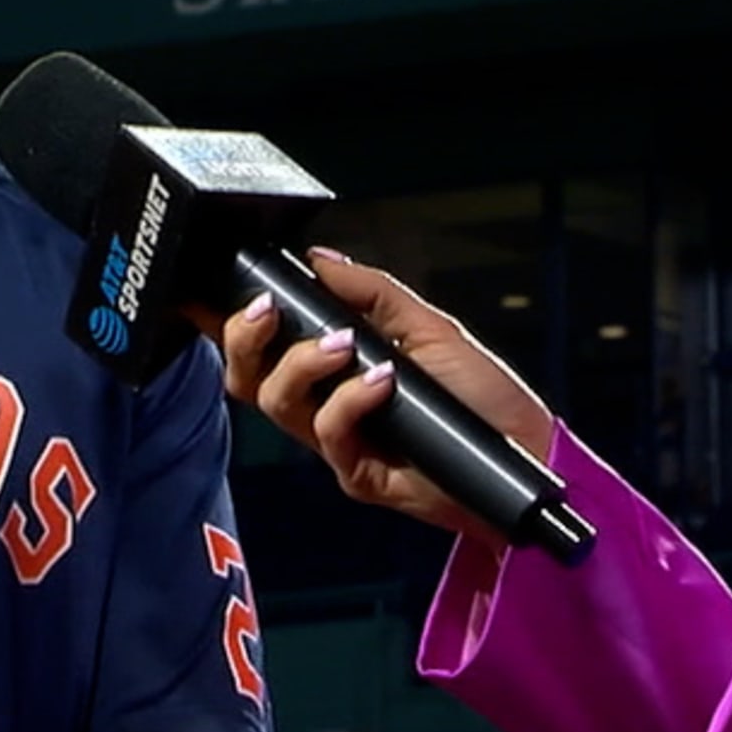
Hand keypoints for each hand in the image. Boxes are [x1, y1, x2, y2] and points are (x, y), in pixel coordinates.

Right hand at [218, 251, 558, 543]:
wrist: (526, 452)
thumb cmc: (482, 394)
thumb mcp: (429, 327)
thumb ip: (371, 293)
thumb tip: (319, 258)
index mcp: (333, 369)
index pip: (264, 346)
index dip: (224, 321)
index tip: (204, 289)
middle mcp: (326, 404)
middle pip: (248, 379)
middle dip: (243, 339)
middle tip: (266, 309)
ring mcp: (339, 442)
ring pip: (276, 404)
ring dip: (300, 363)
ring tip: (346, 344)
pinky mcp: (358, 473)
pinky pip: (329, 433)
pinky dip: (349, 399)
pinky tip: (382, 381)